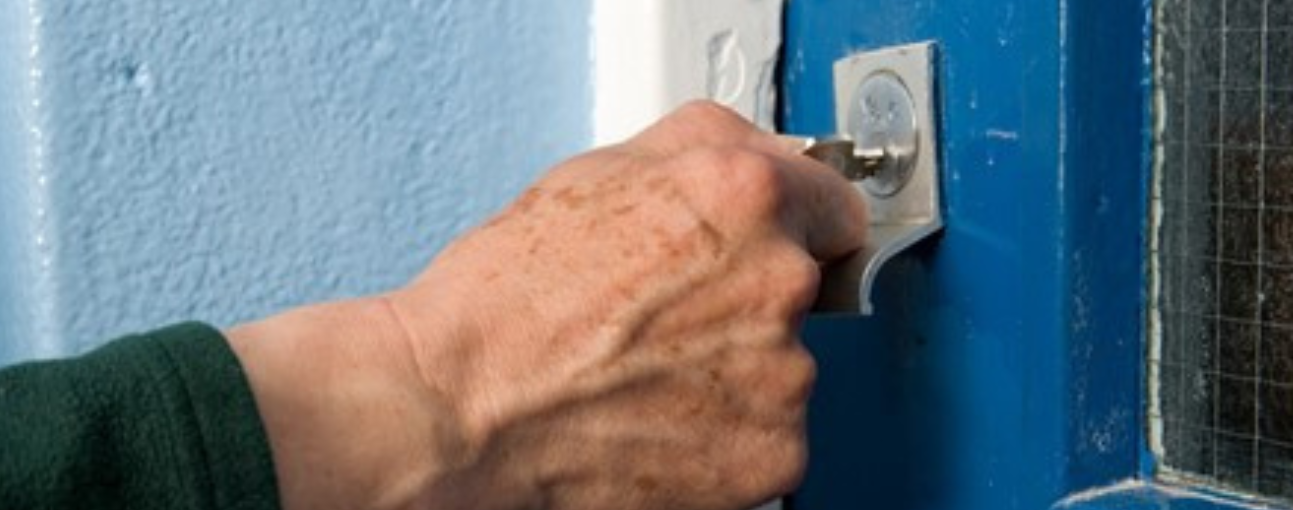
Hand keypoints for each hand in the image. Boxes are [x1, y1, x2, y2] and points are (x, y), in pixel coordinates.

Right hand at [229, 101, 866, 509]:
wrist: (458, 415)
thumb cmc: (502, 303)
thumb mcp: (595, 172)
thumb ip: (703, 147)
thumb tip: (756, 155)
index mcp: (745, 196)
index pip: (835, 208)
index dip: (791, 227)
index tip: (767, 249)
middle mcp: (778, 284)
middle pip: (801, 292)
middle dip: (744, 303)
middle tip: (661, 319)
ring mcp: (781, 381)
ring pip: (781, 371)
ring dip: (732, 376)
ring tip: (639, 378)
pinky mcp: (768, 460)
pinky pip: (764, 441)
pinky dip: (719, 441)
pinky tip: (650, 426)